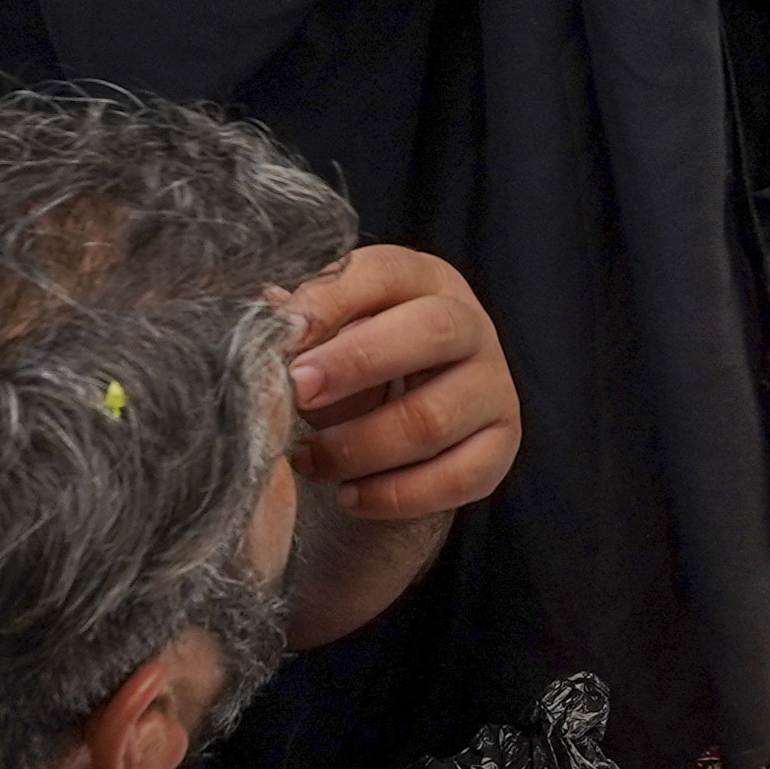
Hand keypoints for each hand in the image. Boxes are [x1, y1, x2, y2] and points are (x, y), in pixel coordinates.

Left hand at [287, 241, 524, 516]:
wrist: (395, 432)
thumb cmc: (349, 369)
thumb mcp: (324, 337)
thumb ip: (301, 324)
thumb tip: (268, 311)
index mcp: (422, 280)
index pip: (385, 272)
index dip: (331, 301)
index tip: (281, 337)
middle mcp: (470, 325)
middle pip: (432, 331)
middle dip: (356, 363)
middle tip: (296, 392)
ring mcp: (492, 387)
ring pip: (434, 417)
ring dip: (359, 446)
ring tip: (308, 460)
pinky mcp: (501, 445)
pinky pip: (457, 477)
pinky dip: (395, 494)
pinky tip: (350, 496)